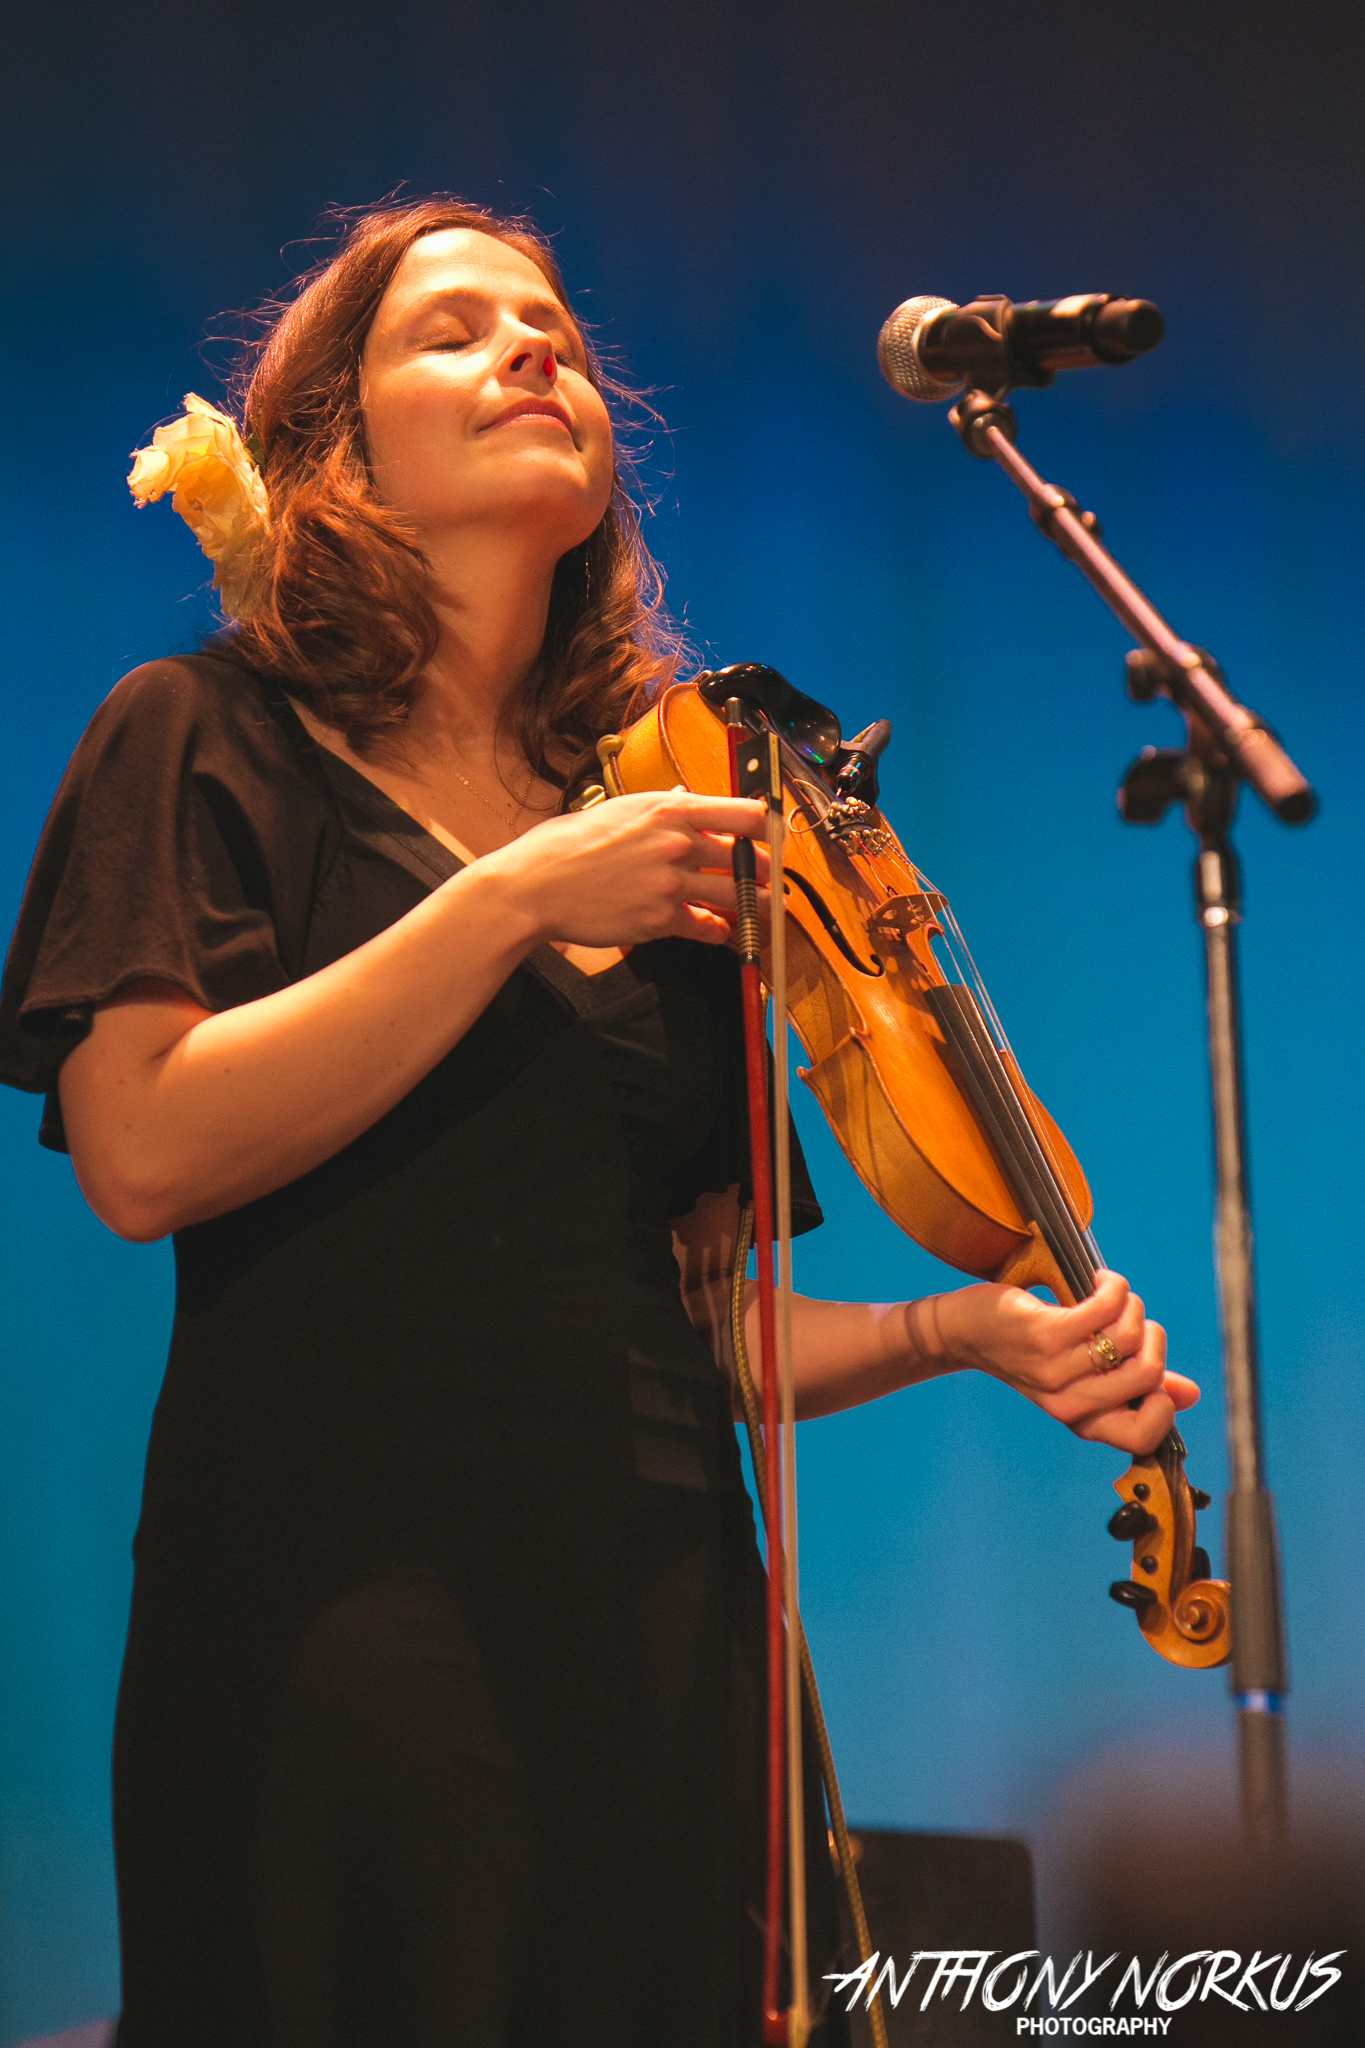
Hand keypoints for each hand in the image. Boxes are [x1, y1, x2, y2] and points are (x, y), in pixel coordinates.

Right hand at [490, 789, 769, 948]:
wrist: (536, 886)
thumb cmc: (568, 845)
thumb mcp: (618, 811)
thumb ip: (658, 807)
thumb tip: (684, 797)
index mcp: (669, 809)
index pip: (745, 814)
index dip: (769, 828)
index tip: (774, 837)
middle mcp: (677, 842)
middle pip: (748, 858)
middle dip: (764, 872)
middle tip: (769, 879)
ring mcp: (670, 882)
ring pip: (736, 896)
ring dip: (753, 905)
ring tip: (761, 910)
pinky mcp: (659, 919)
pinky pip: (706, 926)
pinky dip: (716, 930)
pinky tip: (717, 929)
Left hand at [929, 1268, 1198, 1454]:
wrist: (966, 1331)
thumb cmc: (1028, 1350)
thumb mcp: (1081, 1375)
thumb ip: (1134, 1385)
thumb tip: (1190, 1394)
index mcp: (1083, 1420)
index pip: (1143, 1437)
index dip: (1165, 1404)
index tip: (1152, 1366)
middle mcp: (1071, 1403)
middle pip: (1148, 1375)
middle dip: (1153, 1336)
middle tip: (1131, 1318)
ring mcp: (1056, 1370)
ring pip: (1130, 1338)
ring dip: (1131, 1306)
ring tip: (1111, 1296)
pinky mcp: (1045, 1334)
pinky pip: (1106, 1307)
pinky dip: (1114, 1286)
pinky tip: (1101, 1280)